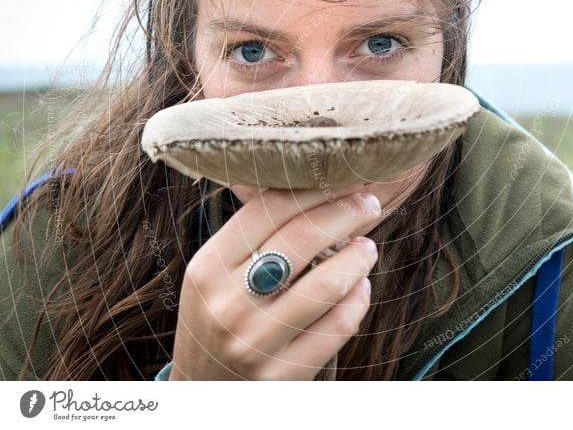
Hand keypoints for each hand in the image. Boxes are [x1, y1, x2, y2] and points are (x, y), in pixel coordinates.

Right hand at [169, 185, 382, 379]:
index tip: (345, 180)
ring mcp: (254, 343)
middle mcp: (227, 304)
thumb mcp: (216, 273)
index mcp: (208, 268)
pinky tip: (361, 287)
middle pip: (303, 238)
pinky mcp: (283, 375)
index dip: (315, 189)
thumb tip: (307, 180)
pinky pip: (338, 327)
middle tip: (368, 205)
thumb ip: (252, 233)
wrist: (204, 392)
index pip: (269, 209)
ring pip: (328, 284)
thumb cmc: (219, 317)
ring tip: (367, 248)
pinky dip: (359, 300)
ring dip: (359, 257)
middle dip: (347, 213)